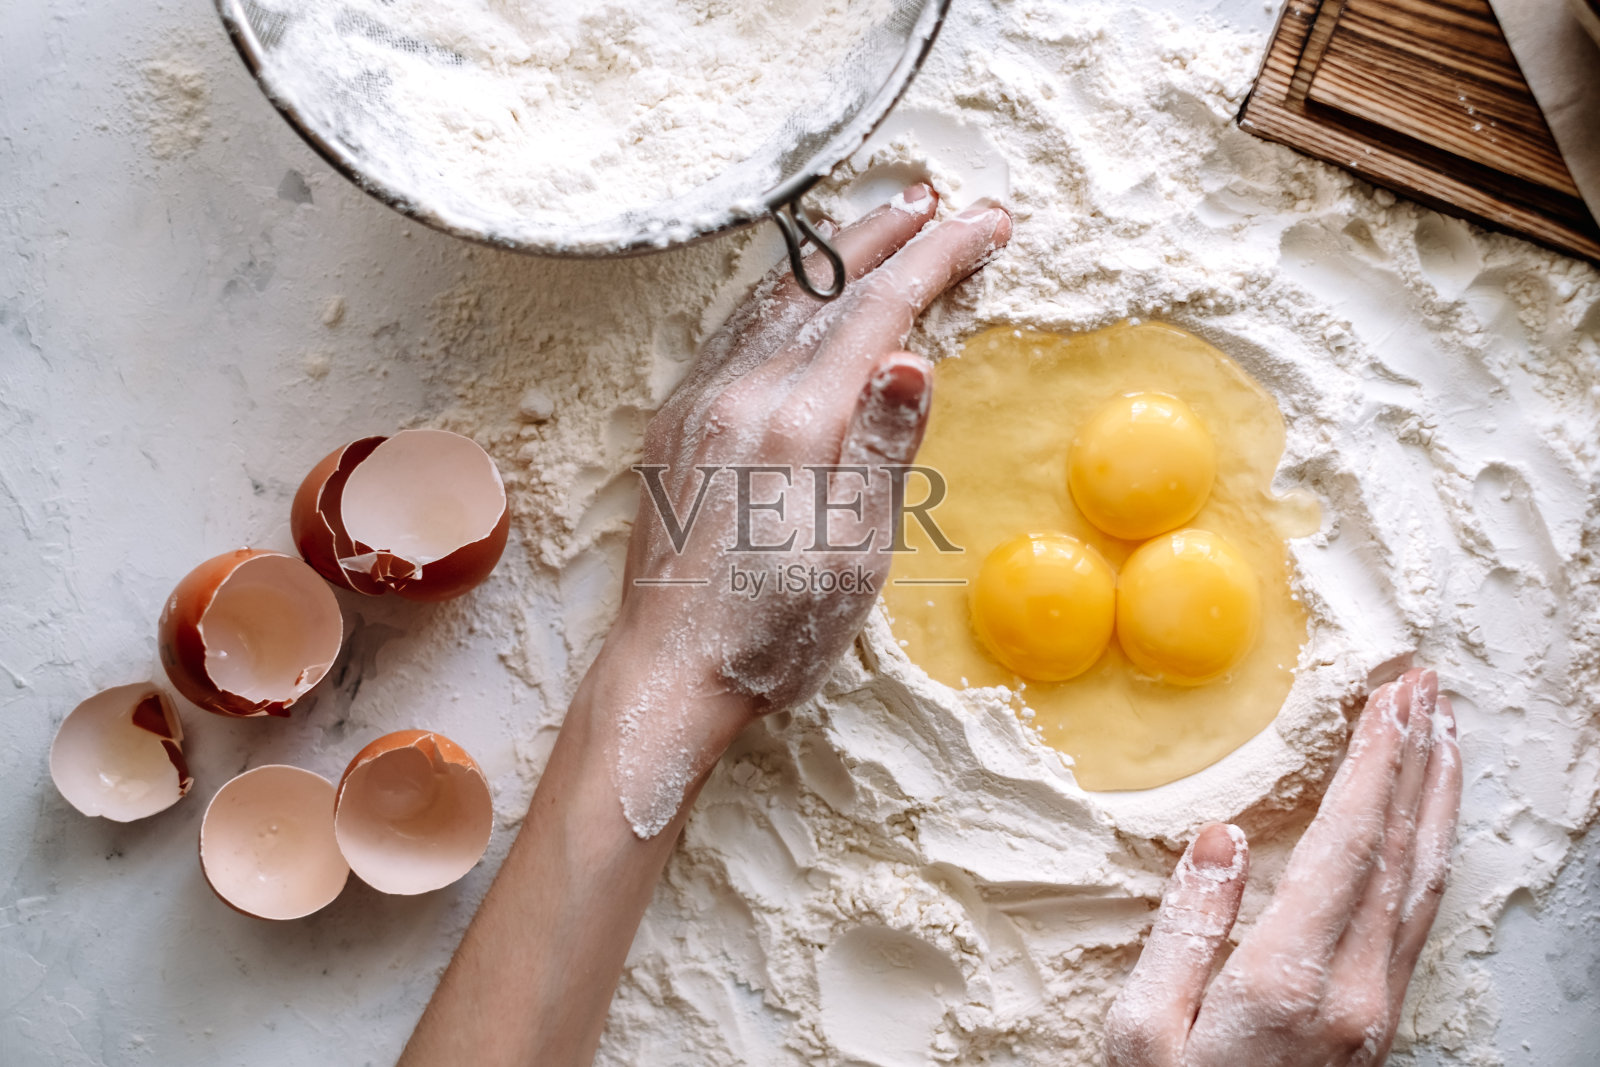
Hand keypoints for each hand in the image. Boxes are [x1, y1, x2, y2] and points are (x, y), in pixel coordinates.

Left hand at [604, 185, 1011, 834]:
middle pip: (821, 289)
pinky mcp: (672, 428)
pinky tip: (793, 298)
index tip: (981, 225)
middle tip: (933, 201)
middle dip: (884, 236)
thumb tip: (910, 360)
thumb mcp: (856, 556)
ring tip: (873, 227)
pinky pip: (729, 336)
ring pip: (769, 302)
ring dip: (829, 258)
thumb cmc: (771, 634)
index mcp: (793, 426)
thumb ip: (883, 450)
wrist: (665, 675)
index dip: (934, 260)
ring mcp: (694, 407)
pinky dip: (775, 298)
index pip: (876, 312)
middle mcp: (735, 398)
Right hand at [1105, 668, 1462, 1066]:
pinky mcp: (1380, 1021)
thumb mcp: (1140, 1032)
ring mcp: (1377, 1008)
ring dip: (1437, 799)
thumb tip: (1221, 841)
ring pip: (1424, 883)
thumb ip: (1184, 930)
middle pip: (1401, 851)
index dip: (1374, 763)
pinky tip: (1424, 828)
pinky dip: (1429, 853)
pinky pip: (1419, 917)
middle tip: (1427, 689)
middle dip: (1419, 758)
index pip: (1346, 844)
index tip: (1390, 699)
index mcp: (1289, 980)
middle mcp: (1354, 991)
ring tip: (1444, 736)